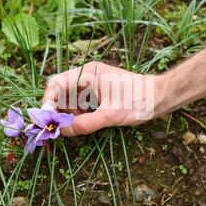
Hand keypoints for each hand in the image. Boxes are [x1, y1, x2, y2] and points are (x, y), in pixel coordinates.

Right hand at [42, 61, 163, 135]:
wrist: (159, 97)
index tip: (46, 120)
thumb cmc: (138, 102)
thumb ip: (85, 124)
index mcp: (87, 73)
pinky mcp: (97, 91)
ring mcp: (92, 83)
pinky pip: (79, 101)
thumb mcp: (110, 116)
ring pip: (69, 98)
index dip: (48, 102)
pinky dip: (77, 113)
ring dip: (67, 112)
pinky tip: (82, 122)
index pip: (56, 83)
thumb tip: (63, 132)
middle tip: (57, 127)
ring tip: (72, 127)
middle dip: (56, 109)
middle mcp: (87, 75)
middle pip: (60, 91)